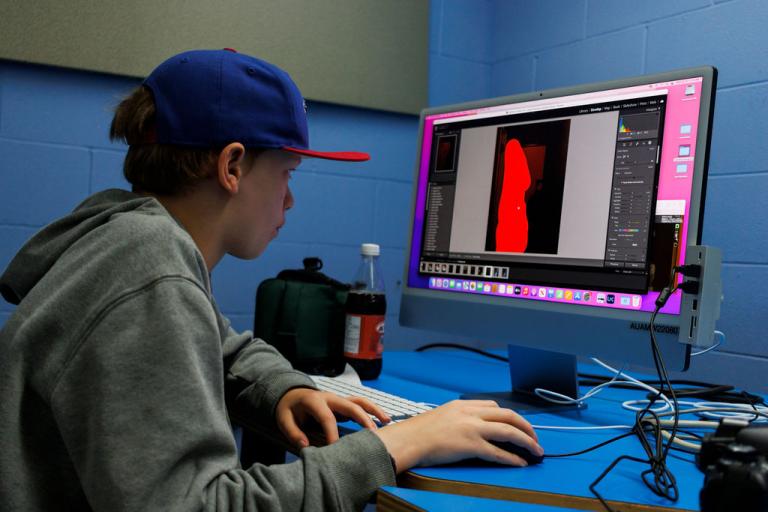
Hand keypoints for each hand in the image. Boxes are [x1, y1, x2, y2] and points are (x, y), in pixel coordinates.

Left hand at [275, 388, 391, 448]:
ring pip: (360, 401)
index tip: (335, 449)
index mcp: (314, 401)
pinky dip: (373, 410)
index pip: (327, 417)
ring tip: (387, 422)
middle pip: (350, 405)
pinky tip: (383, 420)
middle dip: (362, 419)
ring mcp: (338, 399)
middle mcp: (330, 397)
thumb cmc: (289, 409)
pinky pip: (360, 404)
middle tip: (372, 435)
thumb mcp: (283, 420)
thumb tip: (305, 446)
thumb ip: (293, 433)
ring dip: (374, 410)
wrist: (292, 395)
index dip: (332, 433)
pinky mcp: (343, 403)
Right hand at [373, 400, 542, 472]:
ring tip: (536, 451)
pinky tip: (520, 463)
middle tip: (535, 438)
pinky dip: (512, 458)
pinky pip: (497, 452)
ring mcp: (471, 428)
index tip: (516, 425)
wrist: (407, 440)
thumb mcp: (440, 416)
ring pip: (508, 431)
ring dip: (526, 441)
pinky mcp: (470, 445)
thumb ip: (456, 419)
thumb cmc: (418, 433)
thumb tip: (466, 430)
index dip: (509, 416)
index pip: (493, 406)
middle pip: (507, 414)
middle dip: (525, 426)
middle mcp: (469, 413)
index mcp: (462, 405)